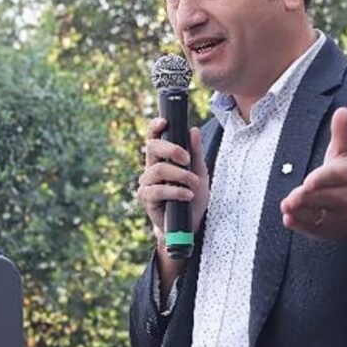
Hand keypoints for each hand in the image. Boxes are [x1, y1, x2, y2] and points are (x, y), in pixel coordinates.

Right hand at [136, 118, 209, 243]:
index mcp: (163, 157)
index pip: (154, 137)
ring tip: (194, 183)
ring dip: (180, 175)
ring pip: (158, 169)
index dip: (155, 127)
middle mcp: (151, 167)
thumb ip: (196, 152)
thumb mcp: (200, 172)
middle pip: (152, 147)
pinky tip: (187, 195)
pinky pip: (157, 190)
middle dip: (171, 149)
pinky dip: (175, 191)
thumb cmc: (194, 195)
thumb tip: (193, 130)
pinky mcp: (147, 198)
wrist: (192, 223)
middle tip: (187, 158)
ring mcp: (147, 183)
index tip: (165, 122)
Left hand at [280, 107, 346, 240]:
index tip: (309, 180)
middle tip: (292, 198)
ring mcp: (335, 215)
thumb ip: (341, 133)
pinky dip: (301, 226)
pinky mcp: (326, 229)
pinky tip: (288, 220)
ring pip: (319, 215)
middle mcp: (343, 197)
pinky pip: (314, 230)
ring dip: (302, 212)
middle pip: (326, 197)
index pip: (335, 176)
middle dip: (308, 198)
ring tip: (287, 207)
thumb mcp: (344, 153)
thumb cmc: (345, 177)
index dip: (322, 179)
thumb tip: (342, 110)